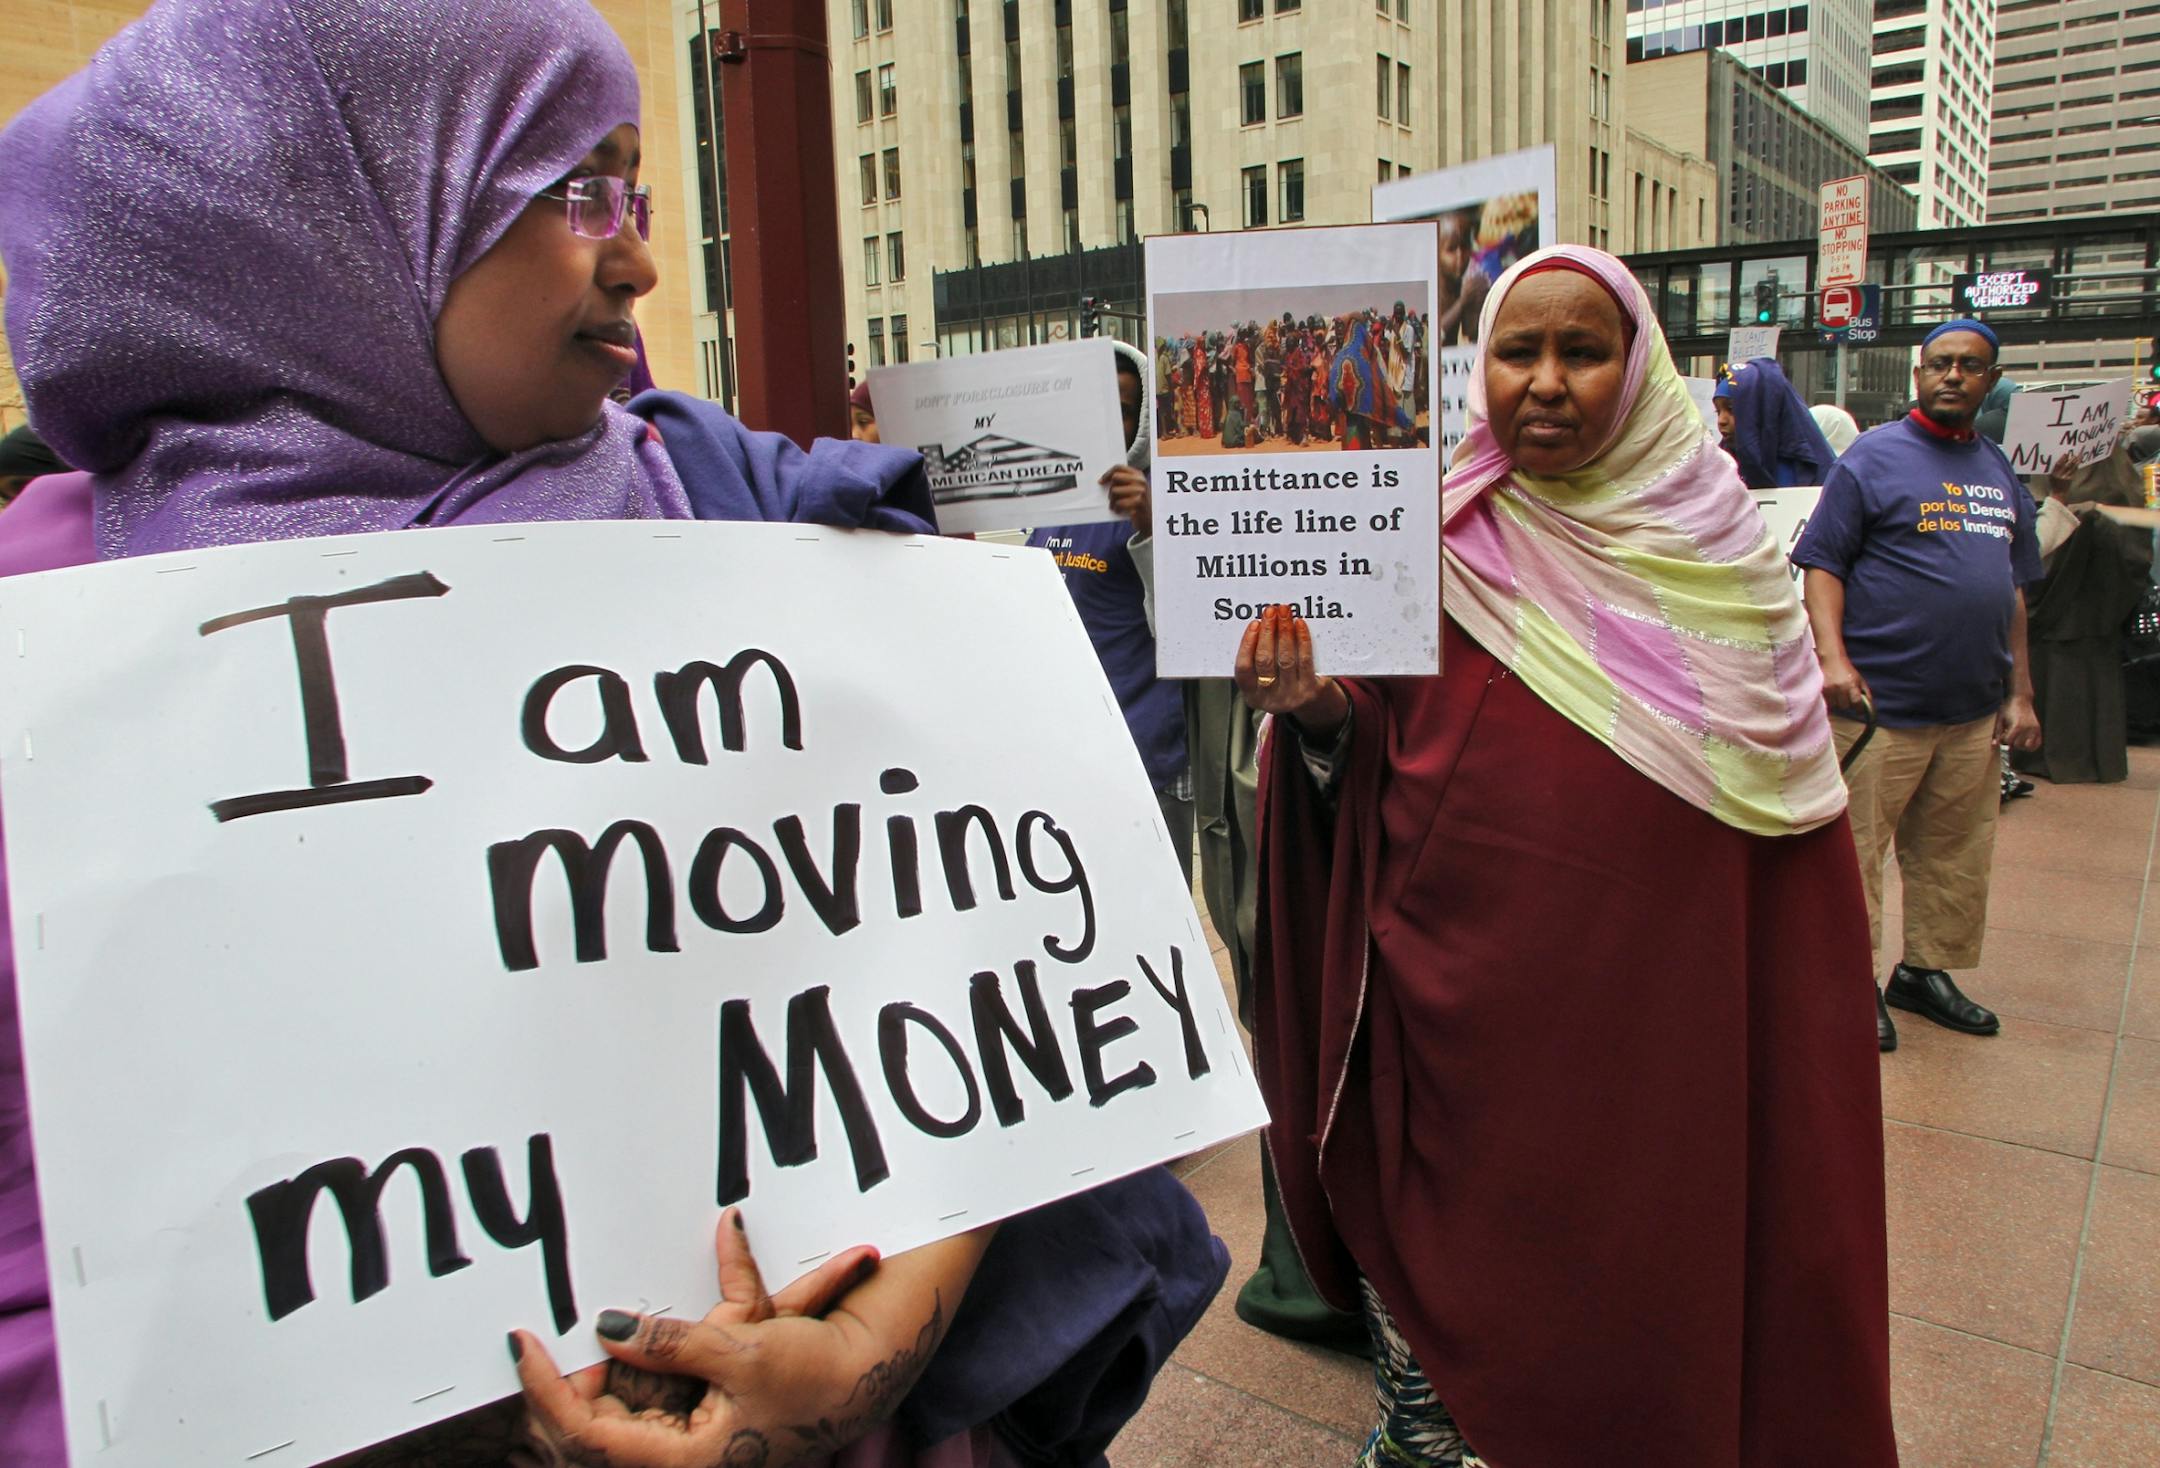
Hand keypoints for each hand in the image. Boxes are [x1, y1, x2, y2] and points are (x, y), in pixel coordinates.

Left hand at [511, 1210, 884, 1467]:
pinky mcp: (699, 1418)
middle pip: (594, 1430)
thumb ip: (669, 1341)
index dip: (547, 1390)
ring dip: (591, 1380)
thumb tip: (608, 1327)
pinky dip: (628, 1366)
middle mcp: (681, 1457)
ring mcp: (689, 1440)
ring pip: (615, 1414)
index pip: (588, 1434)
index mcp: (684, 1460)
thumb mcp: (740, 1348)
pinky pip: (645, 1396)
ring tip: (560, 1344)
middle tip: (534, 1341)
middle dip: (561, 1388)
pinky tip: (614, 1339)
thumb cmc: (813, 1374)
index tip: (521, 1345)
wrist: (868, 1374)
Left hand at [1104, 464, 1149, 537]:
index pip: (1119, 468)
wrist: (1150, 519)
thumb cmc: (1138, 504)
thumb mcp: (1134, 489)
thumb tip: (1103, 480)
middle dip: (1110, 489)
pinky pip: (1119, 503)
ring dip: (1112, 501)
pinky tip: (1119, 511)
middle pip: (1115, 478)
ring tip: (1114, 506)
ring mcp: (1140, 491)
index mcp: (1138, 475)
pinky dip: (1116, 508)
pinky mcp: (1138, 502)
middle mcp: (1140, 481)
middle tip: (1111, 498)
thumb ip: (1123, 482)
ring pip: (1115, 491)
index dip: (1107, 474)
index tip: (1101, 482)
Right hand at [1234, 604, 1345, 738]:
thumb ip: (1257, 657)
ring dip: (1284, 631)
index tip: (1254, 623)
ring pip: (1286, 659)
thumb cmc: (1282, 681)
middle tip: (1270, 611)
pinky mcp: (1309, 690)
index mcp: (1252, 696)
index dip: (1247, 644)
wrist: (1310, 701)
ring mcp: (1291, 696)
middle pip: (1265, 661)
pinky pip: (1305, 660)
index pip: (1243, 669)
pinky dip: (1302, 639)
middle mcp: (1270, 699)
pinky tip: (1299, 624)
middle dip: (1267, 632)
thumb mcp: (1264, 678)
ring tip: (1284, 613)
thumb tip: (1261, 623)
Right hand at [1818, 651, 1871, 713]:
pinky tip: (1830, 693)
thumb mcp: (1859, 679)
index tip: (1858, 709)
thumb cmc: (1846, 669)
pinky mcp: (1820, 690)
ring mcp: (1829, 690)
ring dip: (1836, 702)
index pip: (1857, 703)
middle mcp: (1841, 688)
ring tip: (1836, 694)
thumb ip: (1865, 693)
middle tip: (1845, 697)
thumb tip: (1869, 708)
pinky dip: (1829, 700)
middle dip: (1846, 703)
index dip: (1858, 708)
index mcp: (1852, 685)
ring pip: (1835, 706)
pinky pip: (1826, 702)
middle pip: (1845, 706)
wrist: (1830, 658)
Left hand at [1996, 693, 2040, 751]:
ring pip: (2028, 747)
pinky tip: (2025, 742)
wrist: (2021, 699)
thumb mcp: (2000, 719)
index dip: (2003, 740)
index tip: (2002, 735)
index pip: (2008, 741)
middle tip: (2010, 735)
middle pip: (2018, 745)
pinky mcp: (2038, 729)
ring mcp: (2034, 729)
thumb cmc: (2009, 708)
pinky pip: (2037, 744)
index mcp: (2017, 726)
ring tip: (2017, 738)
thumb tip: (1995, 745)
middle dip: (2012, 742)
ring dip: (2021, 745)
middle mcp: (2027, 729)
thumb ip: (1997, 732)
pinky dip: (2031, 746)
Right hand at [2047, 452, 2078, 492]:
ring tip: (2077, 457)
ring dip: (2075, 462)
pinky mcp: (2070, 479)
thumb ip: (2055, 470)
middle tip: (2074, 455)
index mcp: (2053, 474)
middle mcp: (2059, 476)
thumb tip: (2062, 460)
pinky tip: (2078, 463)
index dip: (2062, 459)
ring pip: (2071, 468)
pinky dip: (2076, 466)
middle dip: (2070, 460)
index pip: (2058, 465)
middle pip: (2066, 466)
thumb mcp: (2051, 477)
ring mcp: (2066, 478)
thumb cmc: (2054, 484)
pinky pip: (2074, 471)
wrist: (2059, 493)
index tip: (2065, 454)